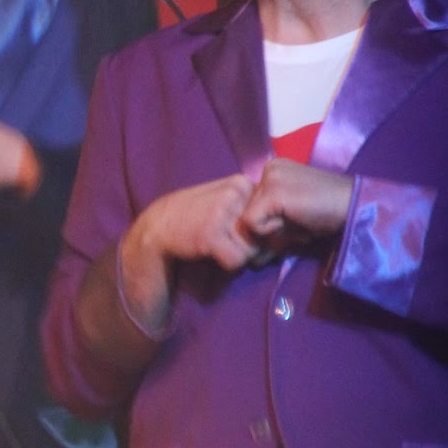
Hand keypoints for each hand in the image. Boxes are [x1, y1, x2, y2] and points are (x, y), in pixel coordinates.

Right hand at [130, 174, 259, 272]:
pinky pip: (237, 261)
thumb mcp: (224, 200)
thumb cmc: (194, 217)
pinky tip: (209, 252)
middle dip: (252, 245)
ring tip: (217, 246)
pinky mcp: (212, 232)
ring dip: (238, 255)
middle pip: (265, 234)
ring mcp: (224, 210)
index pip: (272, 216)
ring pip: (254, 249)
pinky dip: (226, 265)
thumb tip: (289, 227)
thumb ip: (250, 206)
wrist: (157, 228)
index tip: (241, 235)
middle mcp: (236, 192)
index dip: (261, 232)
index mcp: (242, 182)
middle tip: (228, 243)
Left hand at [238, 159, 352, 251]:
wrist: (354, 207)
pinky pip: (253, 223)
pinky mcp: (272, 192)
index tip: (296, 221)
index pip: (252, 205)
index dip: (269, 223)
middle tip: (300, 223)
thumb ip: (271, 231)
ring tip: (300, 220)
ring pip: (248, 219)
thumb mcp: (293, 220)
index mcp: (273, 170)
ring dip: (273, 230)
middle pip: (248, 212)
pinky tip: (296, 219)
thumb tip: (251, 259)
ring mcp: (269, 178)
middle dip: (269, 229)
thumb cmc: (328, 214)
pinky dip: (272, 230)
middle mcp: (268, 169)